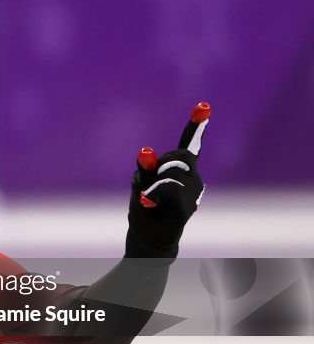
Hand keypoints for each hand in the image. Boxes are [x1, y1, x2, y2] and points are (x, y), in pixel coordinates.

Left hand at [126, 102, 209, 256]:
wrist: (149, 237)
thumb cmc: (145, 207)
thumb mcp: (140, 182)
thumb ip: (145, 168)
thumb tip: (145, 151)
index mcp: (183, 170)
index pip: (189, 145)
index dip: (196, 126)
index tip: (203, 106)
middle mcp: (193, 178)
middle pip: (176, 156)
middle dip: (158, 165)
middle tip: (148, 185)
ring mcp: (193, 192)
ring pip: (170, 172)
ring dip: (152, 183)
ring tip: (147, 199)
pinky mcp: (187, 207)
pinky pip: (169, 189)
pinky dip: (153, 192)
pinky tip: (145, 199)